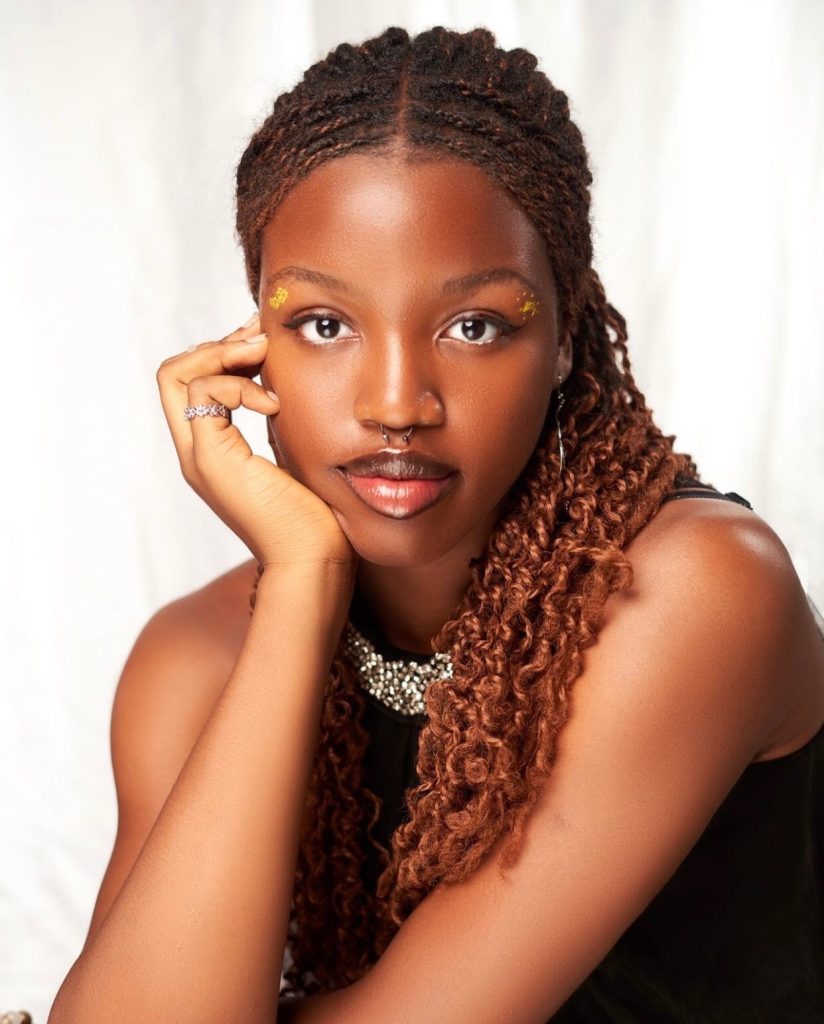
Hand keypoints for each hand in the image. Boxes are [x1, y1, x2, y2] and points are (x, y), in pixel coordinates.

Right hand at [156, 313, 354, 571]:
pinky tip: (273, 405)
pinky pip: (204, 393)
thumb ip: (277, 421)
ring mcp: (200, 456)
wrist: (311, 560)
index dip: (220, 354)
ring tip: (264, 361)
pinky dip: (238, 384)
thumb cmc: (313, 517)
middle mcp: (197, 452)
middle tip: (259, 343)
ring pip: (176, 376)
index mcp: (213, 450)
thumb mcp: (293, 454)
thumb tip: (283, 384)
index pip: (190, 382)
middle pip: (172, 373)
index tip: (262, 348)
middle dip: (216, 345)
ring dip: (223, 354)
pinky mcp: (212, 460)